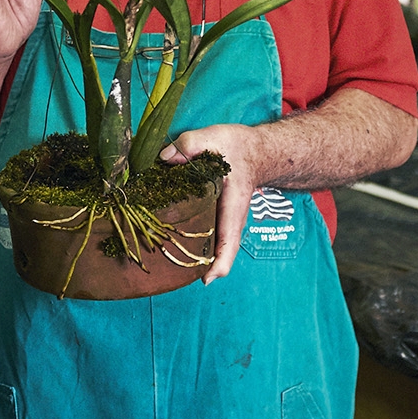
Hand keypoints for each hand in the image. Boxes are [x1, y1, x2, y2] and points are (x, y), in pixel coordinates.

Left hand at [160, 123, 258, 282]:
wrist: (254, 150)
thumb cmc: (238, 147)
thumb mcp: (215, 138)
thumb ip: (190, 145)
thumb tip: (164, 158)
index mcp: (232, 207)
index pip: (230, 242)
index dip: (220, 265)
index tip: (205, 280)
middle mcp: (229, 220)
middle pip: (217, 253)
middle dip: (198, 267)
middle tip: (170, 273)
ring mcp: (222, 220)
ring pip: (209, 246)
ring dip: (191, 257)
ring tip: (163, 262)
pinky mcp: (213, 216)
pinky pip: (203, 234)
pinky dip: (188, 241)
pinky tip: (164, 238)